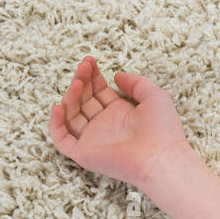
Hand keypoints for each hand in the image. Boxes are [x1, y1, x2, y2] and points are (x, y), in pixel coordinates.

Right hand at [49, 56, 191, 189]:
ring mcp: (94, 139)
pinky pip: (62, 139)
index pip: (99, 91)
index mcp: (121, 113)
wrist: (161, 157)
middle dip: (82, 81)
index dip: (93, 76)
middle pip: (84, 100)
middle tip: (83, 66)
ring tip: (78, 82)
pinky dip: (56, 124)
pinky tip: (60, 106)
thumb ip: (136, 83)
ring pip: (72, 115)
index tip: (90, 61)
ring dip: (70, 97)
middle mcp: (106, 125)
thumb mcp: (154, 96)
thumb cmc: (163, 128)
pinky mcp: (84, 153)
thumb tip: (117, 75)